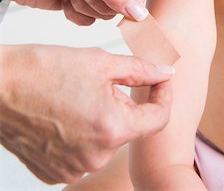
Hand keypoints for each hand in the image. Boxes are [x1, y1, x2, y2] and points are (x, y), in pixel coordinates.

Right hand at [0, 44, 172, 183]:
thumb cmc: (44, 69)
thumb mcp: (101, 62)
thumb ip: (141, 70)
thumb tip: (167, 73)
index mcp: (112, 128)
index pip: (159, 118)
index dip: (163, 95)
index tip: (159, 80)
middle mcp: (96, 156)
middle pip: (129, 127)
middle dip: (123, 102)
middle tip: (100, 81)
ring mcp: (74, 169)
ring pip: (106, 139)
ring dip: (101, 117)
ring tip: (77, 96)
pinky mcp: (55, 172)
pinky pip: (84, 153)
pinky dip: (82, 133)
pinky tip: (65, 114)